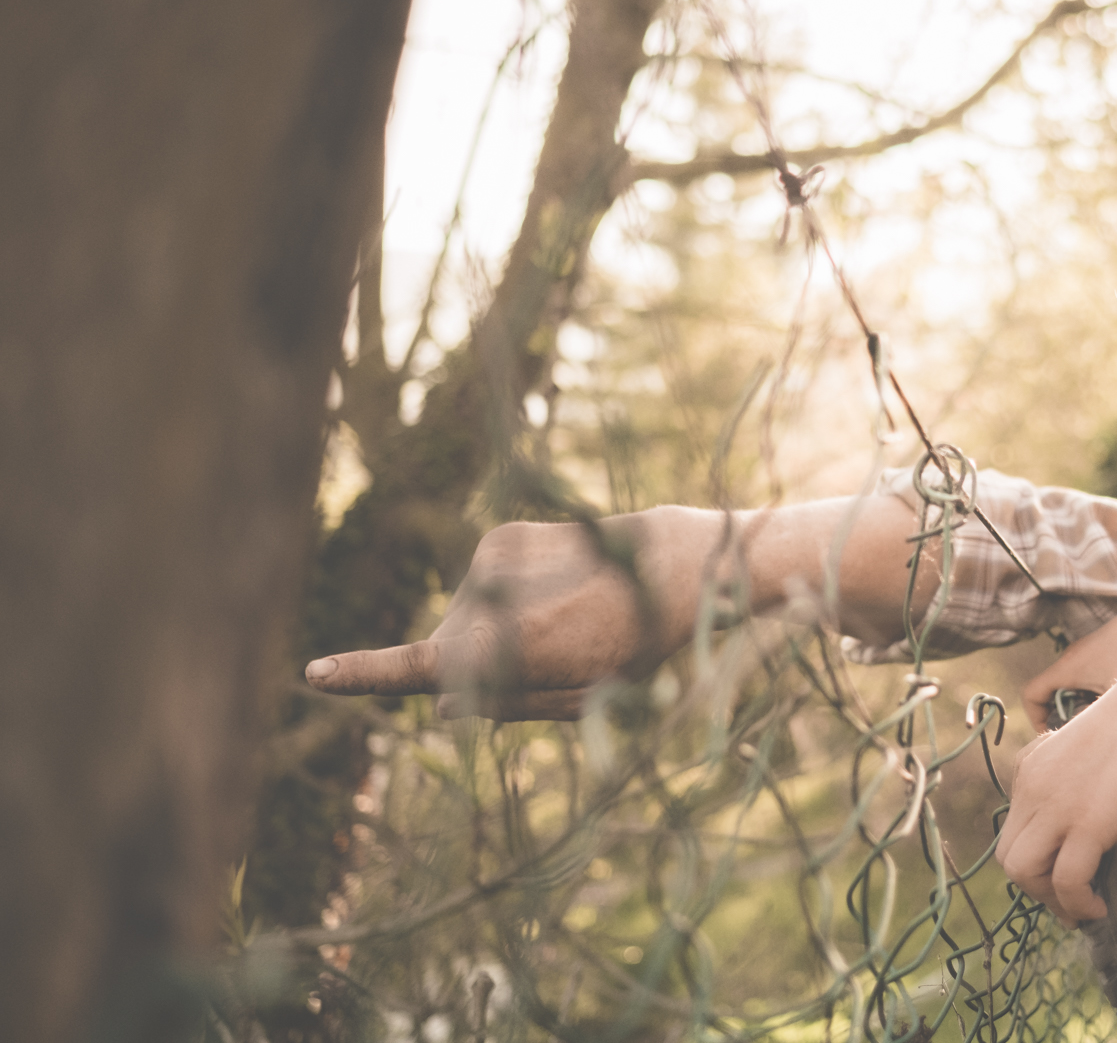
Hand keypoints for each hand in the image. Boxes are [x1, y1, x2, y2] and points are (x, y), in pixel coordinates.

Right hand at [302, 512, 695, 719]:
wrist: (678, 561)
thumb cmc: (639, 641)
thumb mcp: (584, 695)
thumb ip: (511, 702)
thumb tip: (446, 703)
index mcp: (511, 646)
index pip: (421, 664)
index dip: (366, 674)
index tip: (315, 674)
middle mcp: (491, 596)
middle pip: (447, 652)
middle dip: (475, 668)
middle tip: (556, 661)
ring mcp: (492, 559)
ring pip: (465, 618)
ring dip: (499, 630)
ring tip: (569, 618)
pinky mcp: (501, 536)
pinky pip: (483, 586)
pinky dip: (508, 598)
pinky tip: (561, 590)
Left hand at [995, 679, 1116, 923]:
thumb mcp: (1094, 748)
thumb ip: (1082, 777)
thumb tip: (1100, 809)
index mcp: (1031, 767)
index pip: (1013, 830)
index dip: (1036, 862)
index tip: (1065, 876)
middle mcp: (1032, 786)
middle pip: (1008, 857)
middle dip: (1037, 888)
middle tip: (1073, 900)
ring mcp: (1056, 804)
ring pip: (1022, 873)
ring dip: (1051, 901)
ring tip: (1084, 908)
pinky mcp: (1087, 822)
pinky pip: (1066, 882)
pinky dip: (1078, 904)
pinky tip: (1100, 906)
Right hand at [1021, 603, 1116, 732]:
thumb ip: (1104, 719)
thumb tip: (1094, 744)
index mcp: (1068, 668)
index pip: (1031, 694)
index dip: (1035, 719)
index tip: (1054, 736)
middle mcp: (1071, 659)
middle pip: (1048, 693)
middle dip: (1059, 716)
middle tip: (1082, 732)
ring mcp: (1086, 654)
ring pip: (1068, 687)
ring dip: (1078, 705)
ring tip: (1104, 718)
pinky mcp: (1101, 652)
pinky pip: (1084, 679)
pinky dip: (1091, 694)